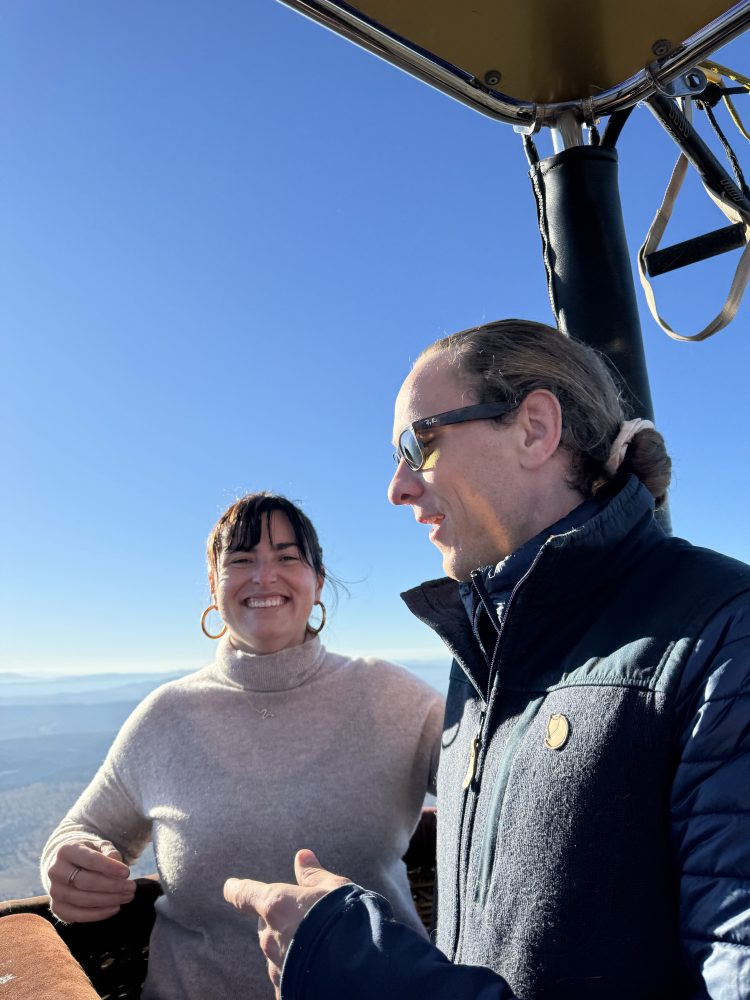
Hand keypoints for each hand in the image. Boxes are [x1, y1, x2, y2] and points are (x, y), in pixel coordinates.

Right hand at [47, 841, 135, 922]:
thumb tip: (119, 868)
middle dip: (112, 886)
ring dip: (108, 900)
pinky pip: (78, 915)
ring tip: (127, 896)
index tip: (127, 872)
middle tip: (132, 887)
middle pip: (86, 882)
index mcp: (66, 850)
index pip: (89, 860)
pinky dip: (98, 914)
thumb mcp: (100, 846)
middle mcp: (55, 871)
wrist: (68, 865)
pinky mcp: (57, 908)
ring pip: (83, 900)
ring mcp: (54, 891)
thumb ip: (110, 853)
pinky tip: (115, 908)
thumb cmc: (89, 854)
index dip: (109, 867)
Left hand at [224, 849, 349, 996]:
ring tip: (318, 946)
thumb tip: (302, 856)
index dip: (237, 889)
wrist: (358, 968)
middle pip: (266, 925)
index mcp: (276, 904)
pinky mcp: (285, 990)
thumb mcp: (335, 889)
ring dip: (290, 947)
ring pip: (276, 952)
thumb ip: (314, 875)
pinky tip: (315, 969)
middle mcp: (269, 937)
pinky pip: (286, 977)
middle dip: (280, 921)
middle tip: (307, 920)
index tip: (230, 887)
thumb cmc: (347, 920)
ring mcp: (276, 967)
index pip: (245, 894)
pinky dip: (296, 971)